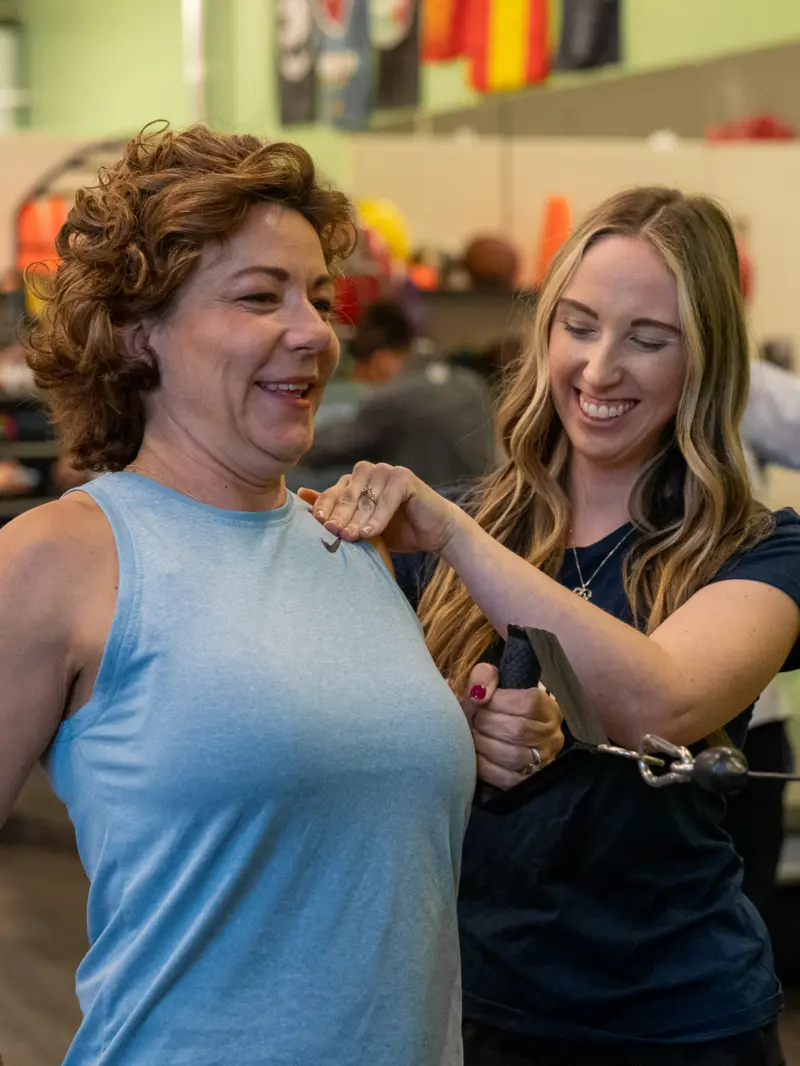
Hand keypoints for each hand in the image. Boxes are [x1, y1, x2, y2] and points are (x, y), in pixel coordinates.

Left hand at [298, 461, 464, 554]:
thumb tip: (301, 496)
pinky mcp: (405, 478)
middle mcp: (370, 472)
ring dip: (357, 518)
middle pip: (347, 494)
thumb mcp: (362, 526)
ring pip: (365, 497)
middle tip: (333, 532)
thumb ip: (337, 513)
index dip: (324, 507)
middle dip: (339, 515)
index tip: (318, 524)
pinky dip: (377, 518)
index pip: (333, 492)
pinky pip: (386, 499)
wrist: (435, 532)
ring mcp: (388, 472)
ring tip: (351, 537)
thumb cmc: (398, 530)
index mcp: (356, 481)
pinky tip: (370, 533)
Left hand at [462, 663, 563, 789]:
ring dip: (484, 744)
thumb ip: (483, 677)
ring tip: (473, 735)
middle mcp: (552, 736)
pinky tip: (475, 754)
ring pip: (513, 756)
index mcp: (548, 708)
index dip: (498, 702)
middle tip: (472, 719)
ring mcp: (544, 761)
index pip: (528, 704)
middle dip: (487, 724)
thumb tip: (479, 694)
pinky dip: (484, 765)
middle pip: (519, 731)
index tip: (478, 700)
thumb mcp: (491, 683)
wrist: (495, 732)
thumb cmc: (494, 707)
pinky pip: (506, 778)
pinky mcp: (528, 782)